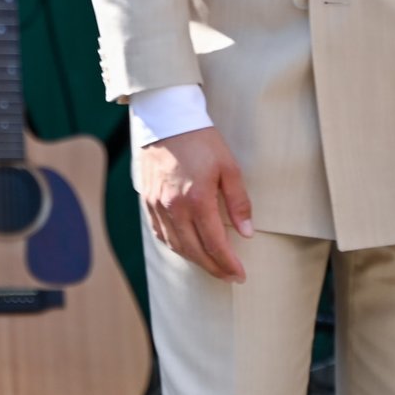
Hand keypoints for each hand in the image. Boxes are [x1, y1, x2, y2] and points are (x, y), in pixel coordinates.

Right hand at [137, 125, 252, 282]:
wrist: (166, 118)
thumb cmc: (201, 139)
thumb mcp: (228, 166)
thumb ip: (238, 202)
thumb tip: (246, 233)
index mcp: (197, 199)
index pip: (215, 244)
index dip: (228, 263)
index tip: (240, 274)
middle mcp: (174, 208)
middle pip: (194, 251)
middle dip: (214, 267)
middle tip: (229, 275)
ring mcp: (157, 206)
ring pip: (176, 246)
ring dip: (195, 260)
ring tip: (211, 265)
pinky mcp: (147, 201)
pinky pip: (160, 234)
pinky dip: (175, 246)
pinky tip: (186, 248)